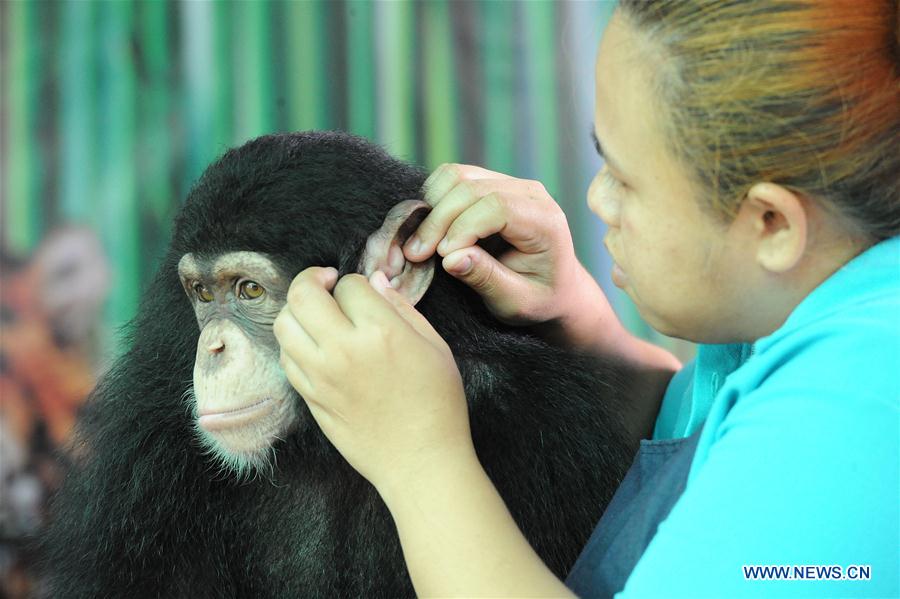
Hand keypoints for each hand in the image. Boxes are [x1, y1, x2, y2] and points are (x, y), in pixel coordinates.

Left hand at [273, 267, 472, 492]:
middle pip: (303, 294)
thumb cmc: (438, 406)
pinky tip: (315, 345)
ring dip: (297, 310)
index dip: (356, 282)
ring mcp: (321, 375)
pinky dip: (294, 343)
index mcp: (381, 332)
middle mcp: (343, 349)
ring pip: (283, 324)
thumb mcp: (435, 347)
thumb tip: (376, 283)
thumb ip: (402, 309)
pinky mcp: (310, 398)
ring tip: (316, 313)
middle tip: (326, 282)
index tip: (365, 292)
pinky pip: (286, 358)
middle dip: (313, 279)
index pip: (349, 284)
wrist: (420, 461)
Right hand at [403, 163, 584, 326]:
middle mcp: (530, 193)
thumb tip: (450, 258)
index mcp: (546, 221)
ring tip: (421, 244)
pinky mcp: (490, 183)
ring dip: (430, 208)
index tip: (442, 257)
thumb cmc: (539, 298)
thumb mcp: (516, 301)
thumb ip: (486, 279)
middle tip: (416, 254)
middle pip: (471, 187)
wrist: (553, 287)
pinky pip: (452, 178)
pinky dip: (433, 200)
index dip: (462, 228)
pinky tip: (430, 231)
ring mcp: (509, 183)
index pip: (497, 206)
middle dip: (437, 220)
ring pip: (456, 176)